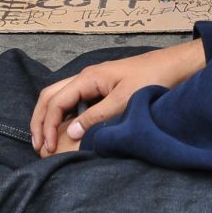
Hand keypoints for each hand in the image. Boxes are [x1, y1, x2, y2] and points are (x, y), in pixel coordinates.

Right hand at [30, 40, 207, 156]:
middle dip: (39, 120)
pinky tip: (66, 130)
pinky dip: (63, 115)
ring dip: (48, 117)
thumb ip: (96, 117)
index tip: (48, 146)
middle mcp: (85, 77)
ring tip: (45, 140)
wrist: (173, 66)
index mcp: (87, 78)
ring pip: (59, 97)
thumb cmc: (152, 79)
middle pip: (50, 96)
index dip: (47, 125)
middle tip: (38, 145)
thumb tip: (69, 132)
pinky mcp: (101, 88)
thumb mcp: (124, 100)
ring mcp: (92, 82)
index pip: (55, 101)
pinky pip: (73, 100)